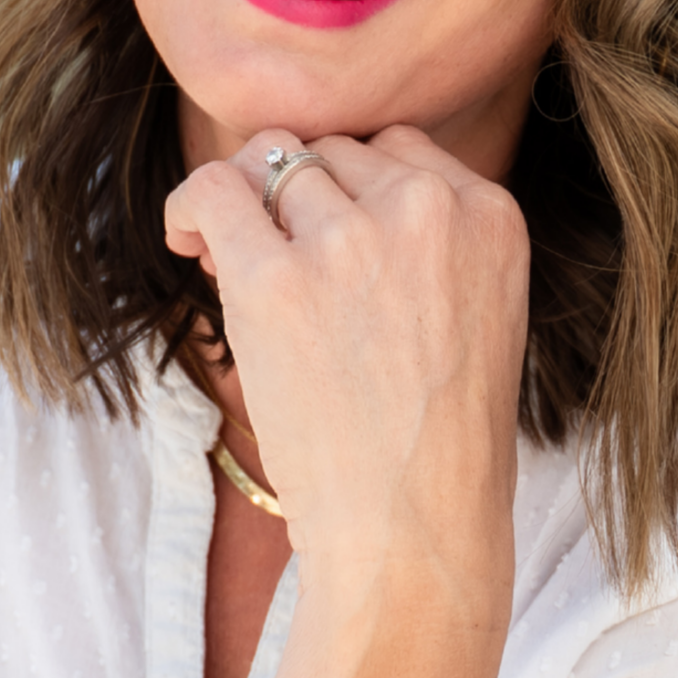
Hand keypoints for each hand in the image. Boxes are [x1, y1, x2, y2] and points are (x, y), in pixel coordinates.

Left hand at [161, 126, 528, 581]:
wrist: (416, 528)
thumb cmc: (442, 445)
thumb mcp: (480, 316)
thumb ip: (432, 243)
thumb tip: (320, 186)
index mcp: (490, 216)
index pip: (397, 150)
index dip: (352, 189)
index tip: (331, 238)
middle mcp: (427, 211)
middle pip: (331, 154)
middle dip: (300, 200)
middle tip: (284, 264)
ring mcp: (350, 240)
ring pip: (273, 170)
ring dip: (249, 212)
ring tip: (236, 270)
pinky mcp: (274, 278)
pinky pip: (212, 191)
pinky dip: (191, 208)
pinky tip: (187, 242)